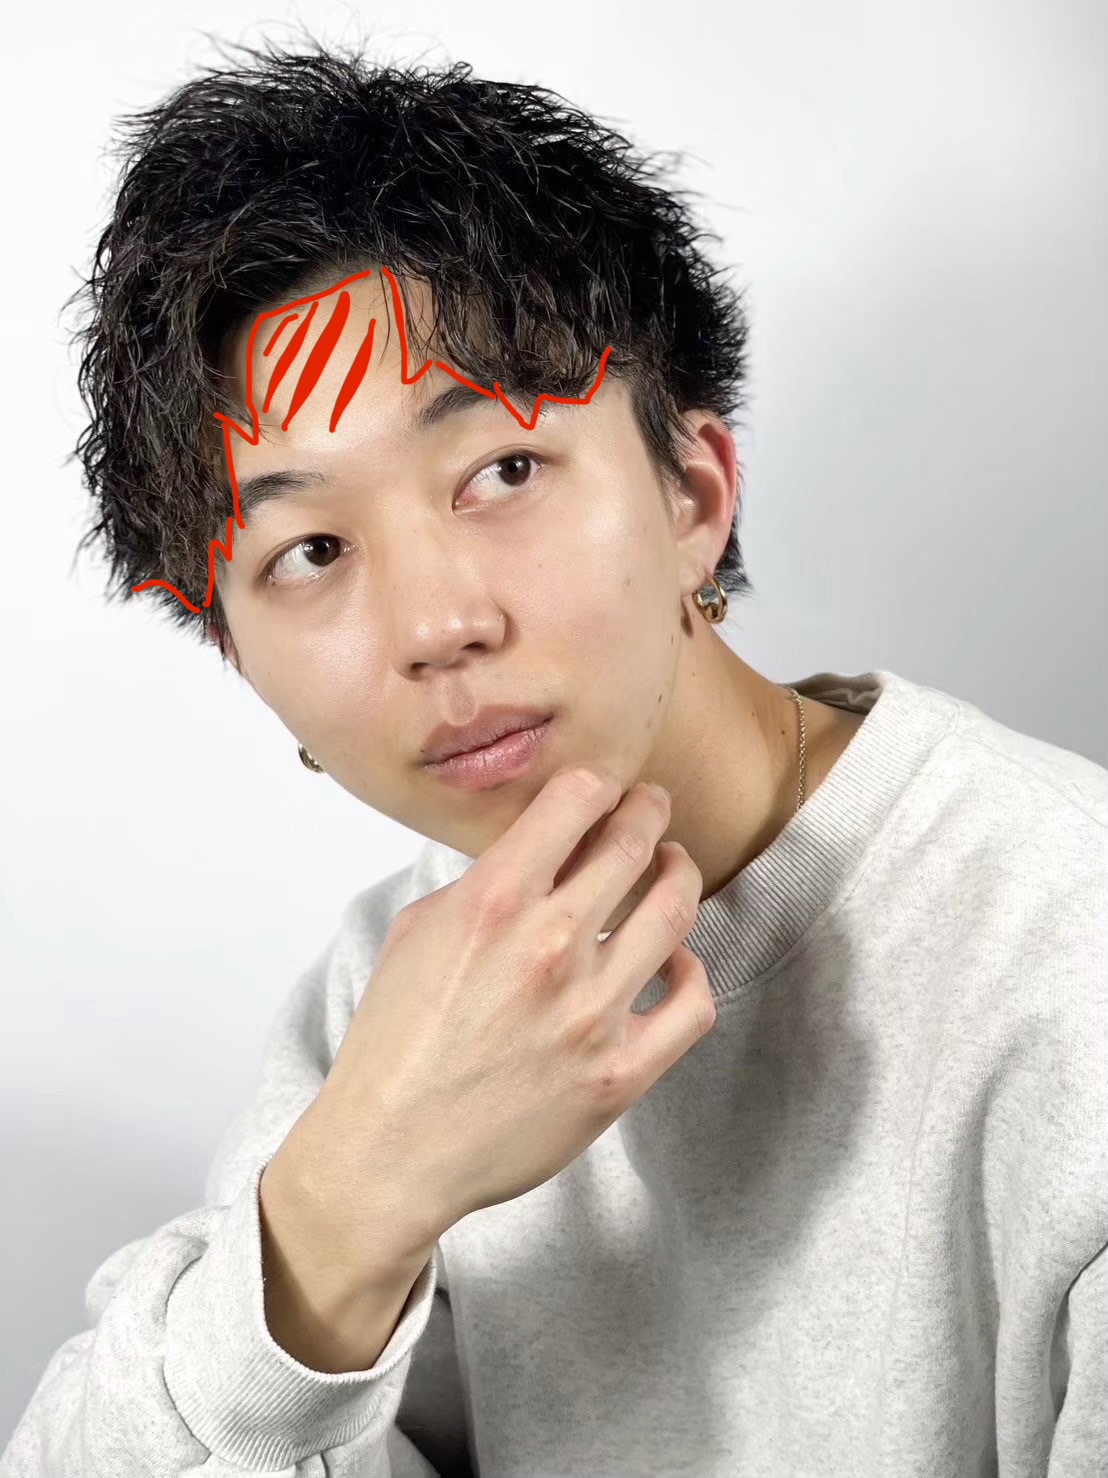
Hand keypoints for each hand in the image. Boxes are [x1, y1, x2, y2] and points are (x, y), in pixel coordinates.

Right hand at [310, 765, 714, 1242]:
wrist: (392, 1150)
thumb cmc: (395, 1040)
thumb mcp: (417, 932)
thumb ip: (483, 882)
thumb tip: (542, 852)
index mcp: (491, 904)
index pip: (576, 800)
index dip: (599, 784)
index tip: (605, 789)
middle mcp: (548, 948)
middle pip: (634, 844)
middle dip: (649, 813)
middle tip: (652, 809)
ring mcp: (591, 1013)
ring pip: (674, 911)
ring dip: (679, 875)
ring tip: (673, 868)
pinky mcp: (619, 1072)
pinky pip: (692, 1004)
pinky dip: (692, 971)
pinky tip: (674, 962)